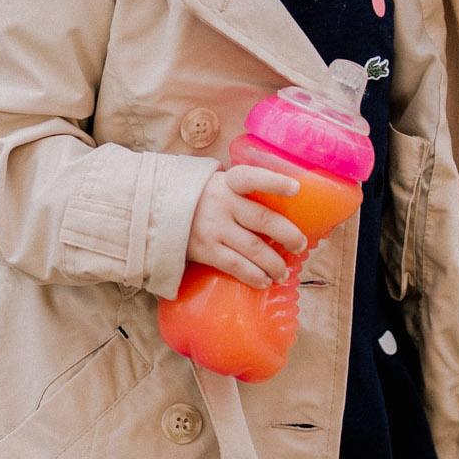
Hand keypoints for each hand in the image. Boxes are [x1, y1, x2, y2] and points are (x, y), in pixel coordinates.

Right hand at [186, 165, 305, 287]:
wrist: (157, 212)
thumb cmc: (200, 199)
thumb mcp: (218, 186)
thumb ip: (243, 193)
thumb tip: (284, 208)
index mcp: (227, 182)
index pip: (252, 177)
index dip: (275, 182)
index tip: (296, 189)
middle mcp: (222, 203)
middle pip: (263, 219)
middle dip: (288, 235)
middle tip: (300, 245)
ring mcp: (213, 228)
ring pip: (254, 248)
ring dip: (275, 263)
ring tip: (285, 272)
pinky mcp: (205, 250)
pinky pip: (236, 265)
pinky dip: (255, 276)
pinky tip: (265, 281)